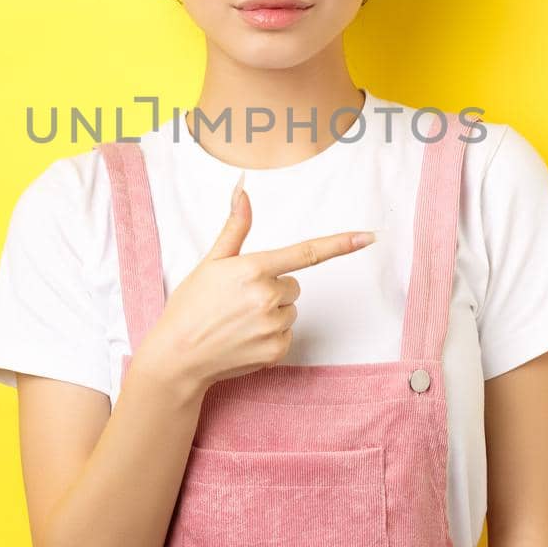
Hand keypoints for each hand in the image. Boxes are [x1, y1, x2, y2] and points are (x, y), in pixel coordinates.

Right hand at [136, 173, 375, 394]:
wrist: (178, 356)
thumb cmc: (191, 306)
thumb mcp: (210, 262)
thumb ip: (235, 227)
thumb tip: (243, 190)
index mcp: (254, 268)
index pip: (307, 252)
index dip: (341, 243)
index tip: (369, 236)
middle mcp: (267, 296)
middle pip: (293, 285)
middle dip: (272, 289)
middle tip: (239, 300)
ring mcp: (273, 326)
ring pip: (291, 310)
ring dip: (272, 313)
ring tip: (239, 321)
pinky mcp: (276, 351)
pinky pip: (287, 335)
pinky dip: (270, 336)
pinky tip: (245, 338)